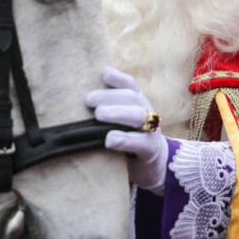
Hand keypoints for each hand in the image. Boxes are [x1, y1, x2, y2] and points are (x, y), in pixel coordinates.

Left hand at [85, 66, 167, 193]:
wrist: (157, 165)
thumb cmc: (131, 139)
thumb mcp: (123, 122)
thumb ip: (109, 109)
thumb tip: (81, 100)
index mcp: (138, 103)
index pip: (130, 85)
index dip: (118, 77)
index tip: (103, 73)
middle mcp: (147, 113)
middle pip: (131, 97)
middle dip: (109, 96)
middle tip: (88, 99)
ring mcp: (151, 131)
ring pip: (138, 116)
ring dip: (117, 112)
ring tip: (98, 114)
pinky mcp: (151, 150)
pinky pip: (140, 142)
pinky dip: (124, 139)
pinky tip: (109, 140)